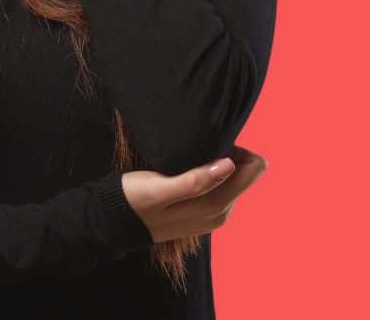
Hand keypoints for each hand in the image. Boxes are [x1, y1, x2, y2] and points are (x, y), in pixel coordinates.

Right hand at [120, 144, 269, 243]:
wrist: (115, 222)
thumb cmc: (134, 200)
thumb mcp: (159, 189)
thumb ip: (195, 181)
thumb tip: (229, 165)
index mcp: (215, 206)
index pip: (253, 169)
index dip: (237, 150)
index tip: (210, 146)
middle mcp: (221, 214)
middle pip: (247, 174)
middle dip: (229, 156)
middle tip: (195, 153)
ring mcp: (214, 215)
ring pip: (235, 180)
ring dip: (219, 165)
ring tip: (188, 162)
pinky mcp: (205, 214)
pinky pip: (223, 187)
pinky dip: (211, 175)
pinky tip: (187, 172)